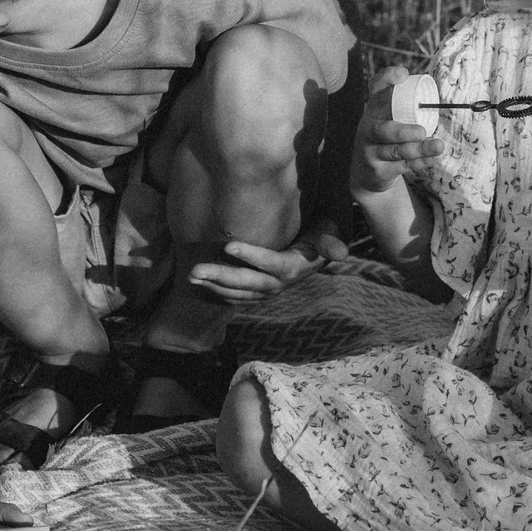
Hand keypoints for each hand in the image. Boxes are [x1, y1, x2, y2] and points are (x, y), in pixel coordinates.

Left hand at [185, 239, 328, 303]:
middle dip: (221, 277)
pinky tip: (199, 284)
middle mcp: (280, 284)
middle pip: (249, 283)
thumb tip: (341, 252)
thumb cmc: (322, 234)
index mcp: (296, 268)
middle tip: (194, 271)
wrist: (316, 251)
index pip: (273, 264)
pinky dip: (218, 292)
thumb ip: (332, 240)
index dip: (253, 256)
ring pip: (239, 293)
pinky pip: (237, 297)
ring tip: (191, 277)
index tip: (228, 245)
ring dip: (214, 286)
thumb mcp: (331, 233)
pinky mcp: (258, 292)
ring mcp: (268, 290)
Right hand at [352, 66, 441, 197]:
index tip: (403, 75)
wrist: (366, 172)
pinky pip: (402, 166)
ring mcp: (371, 151)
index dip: (387, 79)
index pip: (376, 89)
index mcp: (374, 109)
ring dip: (419, 149)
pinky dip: (421, 162)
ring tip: (438, 146)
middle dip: (403, 131)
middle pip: (383, 130)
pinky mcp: (378, 170)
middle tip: (423, 132)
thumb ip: (405, 104)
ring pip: (396, 151)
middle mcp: (369, 128)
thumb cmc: (385, 137)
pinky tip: (434, 157)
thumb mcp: (387, 117)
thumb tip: (435, 94)